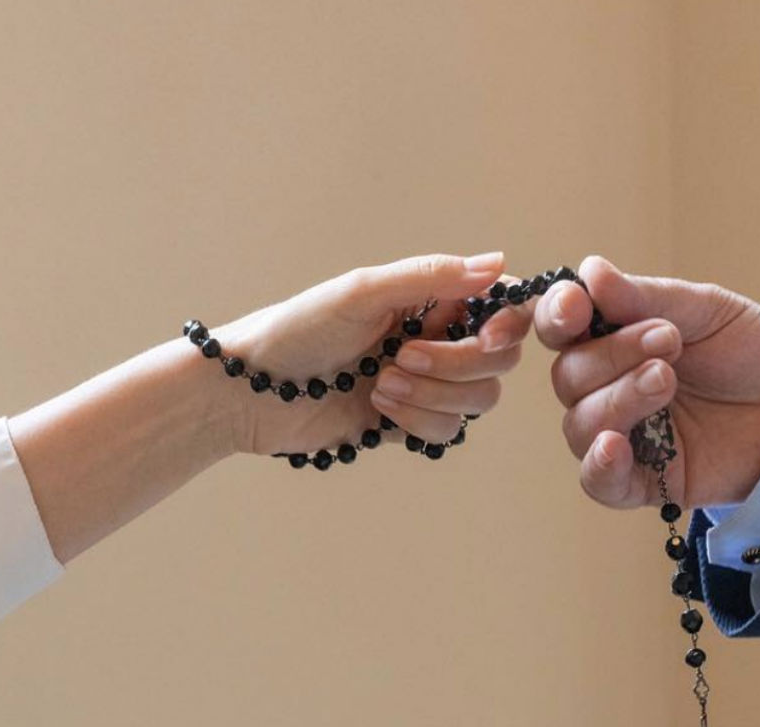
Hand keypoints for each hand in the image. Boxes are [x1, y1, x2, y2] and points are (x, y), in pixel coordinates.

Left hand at [213, 252, 530, 455]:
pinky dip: (416, 420)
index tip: (486, 334)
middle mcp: (437, 338)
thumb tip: (498, 262)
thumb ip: (432, 277)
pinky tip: (375, 408)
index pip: (500, 306)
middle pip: (497, 359)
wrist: (251, 393)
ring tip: (381, 383)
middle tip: (403, 355)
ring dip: (433, 393)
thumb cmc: (298, 329)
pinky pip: (447, 430)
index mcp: (430, 299)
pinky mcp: (411, 421)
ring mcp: (427, 383)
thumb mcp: (363, 292)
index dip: (508, 322)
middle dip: (458, 363)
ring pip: (478, 399)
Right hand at [535, 255, 759, 508]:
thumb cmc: (746, 349)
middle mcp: (603, 387)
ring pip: (581, 425)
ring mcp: (620, 434)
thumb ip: (643, 297)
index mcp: (609, 338)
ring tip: (667, 379)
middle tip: (669, 341)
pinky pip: (597, 480)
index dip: (557, 317)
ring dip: (619, 399)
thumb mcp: (703, 309)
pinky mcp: (641, 480)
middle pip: (568, 377)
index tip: (577, 308)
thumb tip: (589, 271)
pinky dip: (599, 464)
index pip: (560, 328)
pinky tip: (615, 446)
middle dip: (612, 356)